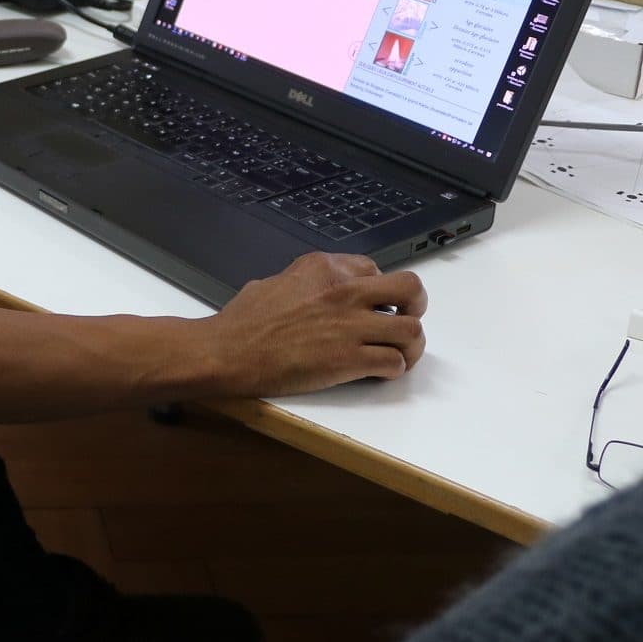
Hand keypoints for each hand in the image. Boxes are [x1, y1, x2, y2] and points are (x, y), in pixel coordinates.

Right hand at [200, 251, 426, 397]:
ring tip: (397, 354)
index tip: (372, 304)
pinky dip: (392, 370)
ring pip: (412, 331)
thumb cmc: (241, 322)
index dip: (378, 289)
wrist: (227, 352)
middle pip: (410, 289)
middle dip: (414, 307)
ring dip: (409, 346)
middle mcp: (343, 291)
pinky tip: (377, 372)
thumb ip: (301, 282)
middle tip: (403, 321)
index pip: (375, 269)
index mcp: (323, 269)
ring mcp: (349, 326)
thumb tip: (309, 290)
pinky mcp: (349, 359)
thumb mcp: (271, 283)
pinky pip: (394, 363)